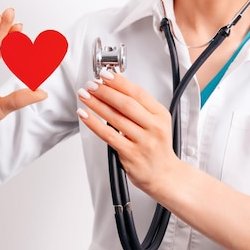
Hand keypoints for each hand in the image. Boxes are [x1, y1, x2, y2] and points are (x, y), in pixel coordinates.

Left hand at [76, 69, 177, 193]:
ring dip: (96, 104)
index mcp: (160, 115)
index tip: (106, 75)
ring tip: (85, 95)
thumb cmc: (158, 147)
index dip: (119, 82)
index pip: (138, 93)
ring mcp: (142, 142)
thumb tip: (115, 88)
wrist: (164, 175)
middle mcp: (153, 127)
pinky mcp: (130, 154)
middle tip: (92, 84)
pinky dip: (94, 123)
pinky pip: (108, 135)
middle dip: (106, 92)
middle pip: (126, 104)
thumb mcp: (158, 122)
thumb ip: (141, 107)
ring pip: (115, 118)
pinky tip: (85, 115)